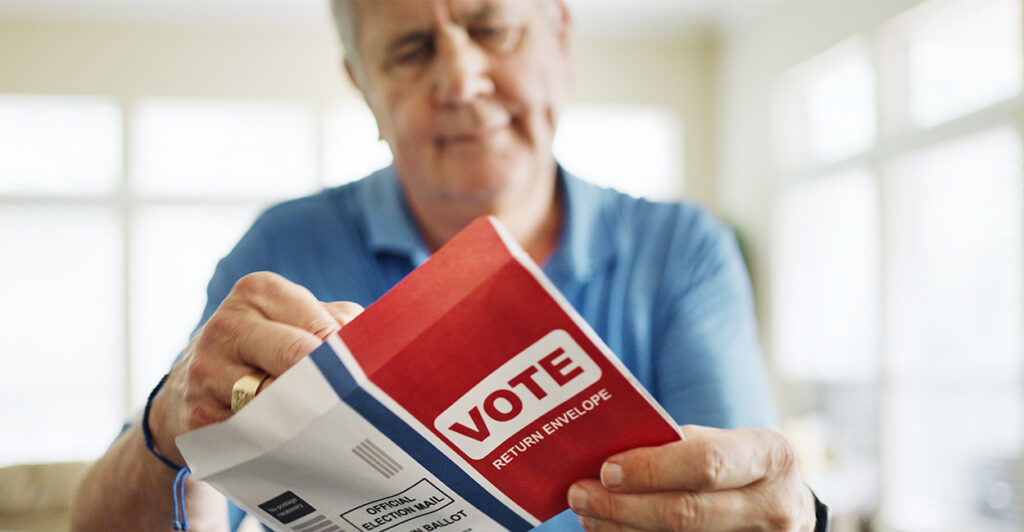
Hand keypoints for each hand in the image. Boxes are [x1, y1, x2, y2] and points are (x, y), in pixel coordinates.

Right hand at [148, 271, 362, 464]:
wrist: (191, 384)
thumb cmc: (267, 345)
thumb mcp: (298, 319)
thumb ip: (339, 323)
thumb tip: (375, 349)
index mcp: (258, 291)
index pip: (319, 326)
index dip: (348, 357)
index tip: (368, 378)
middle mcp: (228, 324)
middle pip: (296, 357)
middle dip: (331, 384)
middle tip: (359, 406)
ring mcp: (207, 370)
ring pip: (274, 400)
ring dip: (308, 418)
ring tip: (333, 428)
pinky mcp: (197, 414)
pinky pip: (252, 433)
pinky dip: (279, 442)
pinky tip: (296, 444)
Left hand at [567, 425, 814, 531]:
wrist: (786, 507)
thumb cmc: (741, 466)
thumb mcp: (728, 444)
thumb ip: (680, 444)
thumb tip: (610, 452)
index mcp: (770, 457)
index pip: (706, 464)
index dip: (651, 469)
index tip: (606, 470)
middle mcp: (774, 506)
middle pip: (685, 513)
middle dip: (623, 505)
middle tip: (580, 494)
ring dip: (622, 528)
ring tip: (588, 513)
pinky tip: (612, 530)